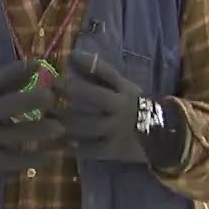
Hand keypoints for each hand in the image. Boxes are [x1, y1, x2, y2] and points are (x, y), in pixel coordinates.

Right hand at [0, 60, 65, 178]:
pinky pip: (9, 160)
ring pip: (8, 135)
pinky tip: (50, 157)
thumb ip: (9, 88)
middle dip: (25, 100)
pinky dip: (30, 159)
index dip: (18, 71)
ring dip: (34, 132)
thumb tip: (42, 70)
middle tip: (49, 97)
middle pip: (1, 107)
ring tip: (59, 128)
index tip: (41, 63)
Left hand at [50, 52, 186, 168]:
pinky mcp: (113, 151)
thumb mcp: (123, 87)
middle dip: (70, 91)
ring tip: (43, 116)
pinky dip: (71, 147)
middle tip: (45, 90)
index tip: (61, 65)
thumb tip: (72, 57)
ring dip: (62, 120)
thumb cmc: (135, 106)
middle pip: (95, 97)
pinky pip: (89, 150)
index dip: (86, 66)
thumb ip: (98, 73)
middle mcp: (121, 108)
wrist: (165, 136)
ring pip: (87, 125)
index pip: (105, 74)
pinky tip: (54, 143)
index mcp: (123, 90)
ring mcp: (117, 130)